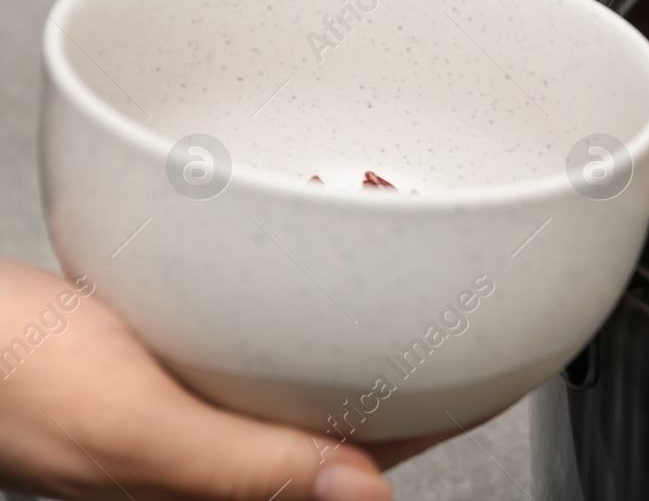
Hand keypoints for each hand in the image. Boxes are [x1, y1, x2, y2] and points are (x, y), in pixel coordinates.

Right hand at [0, 259, 443, 500]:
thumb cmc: (5, 381)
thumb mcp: (129, 425)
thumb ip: (246, 468)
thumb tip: (366, 496)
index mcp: (225, 486)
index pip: (370, 462)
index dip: (446, 414)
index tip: (509, 362)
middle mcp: (222, 448)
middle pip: (351, 413)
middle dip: (415, 363)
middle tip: (478, 296)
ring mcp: (200, 401)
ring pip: (310, 372)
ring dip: (362, 330)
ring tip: (423, 272)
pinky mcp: (175, 359)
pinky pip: (263, 336)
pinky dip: (300, 302)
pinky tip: (316, 259)